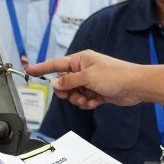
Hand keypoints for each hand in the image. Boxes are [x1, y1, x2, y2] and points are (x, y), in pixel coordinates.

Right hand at [26, 50, 144, 109]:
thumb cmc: (116, 75)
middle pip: (63, 82)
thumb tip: (55, 83)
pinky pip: (83, 99)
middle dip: (66, 92)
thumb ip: (69, 81)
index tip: (28, 70)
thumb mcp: (88, 77)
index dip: (41, 68)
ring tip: (88, 99)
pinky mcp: (96, 92)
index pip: (55, 64)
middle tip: (73, 94)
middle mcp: (83, 69)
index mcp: (80, 60)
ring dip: (78, 99)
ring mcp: (89, 81)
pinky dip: (87, 103)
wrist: (135, 86)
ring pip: (73, 94)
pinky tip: (96, 102)